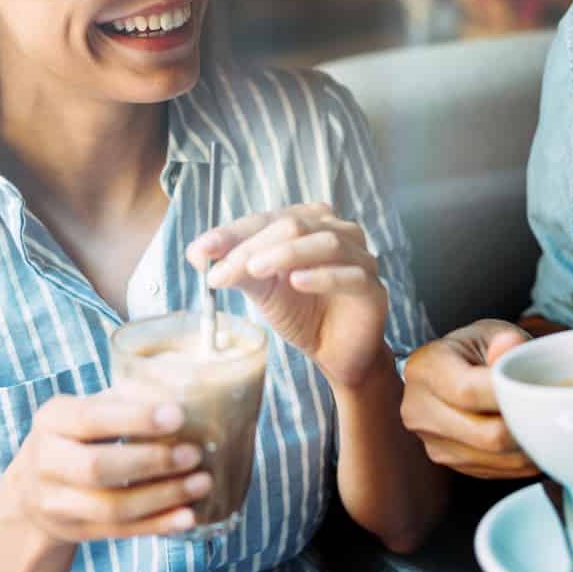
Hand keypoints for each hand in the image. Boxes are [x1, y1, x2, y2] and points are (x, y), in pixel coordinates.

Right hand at [6, 389, 211, 544]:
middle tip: (194, 454)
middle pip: (98, 468)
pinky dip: (157, 525)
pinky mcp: (75, 531)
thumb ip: (125, 400)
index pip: (92, 418)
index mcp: (52, 420)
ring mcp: (57, 503)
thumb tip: (179, 394)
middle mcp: (46, 462)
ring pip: (112, 506)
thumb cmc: (77, 435)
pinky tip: (187, 515)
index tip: (177, 416)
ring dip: (163, 497)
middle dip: (151, 461)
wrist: (34, 486)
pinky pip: (120, 532)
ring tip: (202, 483)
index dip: (135, 419)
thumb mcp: (86, 409)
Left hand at [186, 203, 387, 387]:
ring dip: (286, 253)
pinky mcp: (372, 288)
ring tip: (255, 269)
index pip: (266, 219)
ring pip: (325, 242)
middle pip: (293, 225)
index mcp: (309, 222)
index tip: (200, 252)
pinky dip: (322, 275)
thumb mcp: (262, 288)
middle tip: (222, 269)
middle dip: (253, 246)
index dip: (232, 233)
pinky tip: (297, 281)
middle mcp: (338, 231)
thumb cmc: (301, 312)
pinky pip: (350, 275)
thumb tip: (199, 254)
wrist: (335, 352)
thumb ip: (237, 268)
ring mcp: (360, 257)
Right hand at [399, 319, 537, 478]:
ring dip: (528, 447)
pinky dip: (521, 459)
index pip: (467, 392)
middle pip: (486, 435)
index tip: (539, 392)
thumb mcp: (490, 332)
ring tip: (545, 424)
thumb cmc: (474, 349)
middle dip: (525, 426)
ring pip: (495, 457)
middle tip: (552, 413)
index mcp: (425, 368)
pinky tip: (530, 438)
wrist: (449, 371)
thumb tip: (512, 345)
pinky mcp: (448, 462)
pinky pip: (496, 470)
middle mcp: (419, 409)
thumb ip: (504, 339)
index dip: (508, 396)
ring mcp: (432, 441)